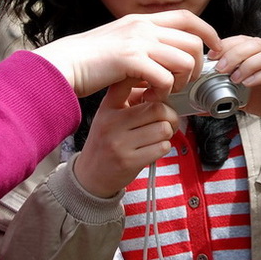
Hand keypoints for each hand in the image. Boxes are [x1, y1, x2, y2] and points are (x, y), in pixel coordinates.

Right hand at [32, 10, 220, 98]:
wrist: (63, 65)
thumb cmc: (89, 61)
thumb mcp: (121, 42)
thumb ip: (143, 43)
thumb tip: (165, 53)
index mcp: (143, 21)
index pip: (188, 17)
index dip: (208, 32)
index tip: (215, 49)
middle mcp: (143, 26)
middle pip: (193, 41)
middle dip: (196, 66)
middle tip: (181, 84)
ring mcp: (138, 41)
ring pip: (184, 59)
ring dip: (181, 81)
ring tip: (163, 93)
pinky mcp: (130, 60)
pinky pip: (165, 77)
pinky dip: (163, 93)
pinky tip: (148, 98)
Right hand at [73, 79, 179, 197]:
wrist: (90, 175)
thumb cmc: (106, 142)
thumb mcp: (110, 115)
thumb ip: (130, 100)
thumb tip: (161, 90)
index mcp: (108, 106)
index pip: (130, 83)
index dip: (151, 84)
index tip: (158, 91)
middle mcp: (112, 122)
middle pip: (158, 108)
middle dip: (170, 115)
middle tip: (168, 120)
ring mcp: (119, 143)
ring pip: (163, 128)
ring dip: (169, 132)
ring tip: (160, 135)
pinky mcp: (129, 161)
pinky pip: (162, 147)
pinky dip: (164, 147)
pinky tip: (154, 147)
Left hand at [211, 35, 260, 131]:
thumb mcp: (243, 94)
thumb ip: (225, 92)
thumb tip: (198, 103)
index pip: (244, 40)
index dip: (226, 44)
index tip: (211, 56)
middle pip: (256, 43)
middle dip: (234, 53)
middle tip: (219, 68)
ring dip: (248, 63)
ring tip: (234, 77)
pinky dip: (260, 77)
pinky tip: (248, 84)